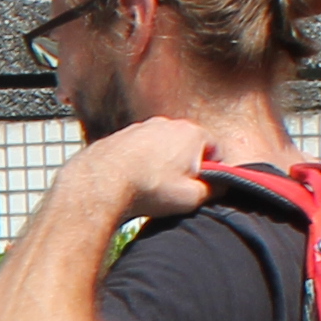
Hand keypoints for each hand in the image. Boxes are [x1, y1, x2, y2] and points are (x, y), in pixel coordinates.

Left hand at [59, 114, 218, 221]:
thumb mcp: (193, 197)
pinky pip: (139, 152)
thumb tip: (221, 186)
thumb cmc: (148, 188)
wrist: (99, 183)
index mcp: (192, 132)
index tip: (207, 188)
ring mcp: (141, 128)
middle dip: (187, 168)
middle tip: (179, 191)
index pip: (217, 150)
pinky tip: (134, 184)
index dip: (216, 171)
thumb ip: (214, 189)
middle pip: (188, 148)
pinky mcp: (120, 137)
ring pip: (162, 149)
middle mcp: (167, 123)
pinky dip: (140, 165)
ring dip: (162, 166)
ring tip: (153, 189)